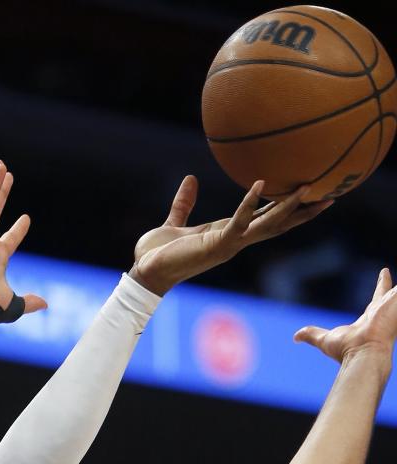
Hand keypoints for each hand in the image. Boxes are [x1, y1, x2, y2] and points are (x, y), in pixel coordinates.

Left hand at [130, 176, 331, 295]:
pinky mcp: (217, 244)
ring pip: (267, 225)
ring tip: (309, 187)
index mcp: (228, 233)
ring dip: (288, 207)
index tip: (311, 193)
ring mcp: (228, 244)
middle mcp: (234, 240)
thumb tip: (190, 179)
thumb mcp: (175, 222)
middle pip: (278, 224)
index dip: (288, 207)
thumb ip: (183, 203)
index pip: (266, 219)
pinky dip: (249, 203)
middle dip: (304, 211)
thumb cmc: (158, 253)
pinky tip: (261, 184)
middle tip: (331, 194)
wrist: (144, 273)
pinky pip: (239, 222)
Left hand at [295, 267, 396, 365]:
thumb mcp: (325, 339)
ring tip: (393, 278)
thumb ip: (312, 335)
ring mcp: (394, 305)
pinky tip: (395, 277)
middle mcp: (386, 309)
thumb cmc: (346, 350)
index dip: (382, 284)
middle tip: (389, 271)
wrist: (363, 354)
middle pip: (394, 291)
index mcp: (372, 315)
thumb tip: (296, 337)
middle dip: (392, 284)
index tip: (384, 271)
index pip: (379, 296)